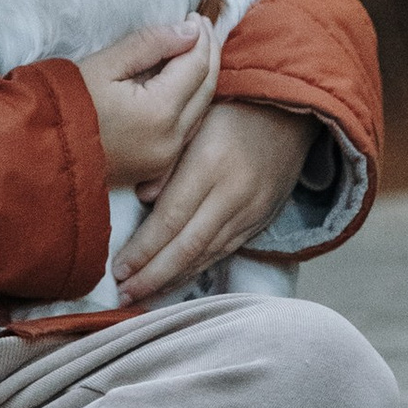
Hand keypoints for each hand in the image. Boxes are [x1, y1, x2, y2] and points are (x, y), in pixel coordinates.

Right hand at [77, 21, 218, 190]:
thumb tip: (189, 31)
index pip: (196, 67)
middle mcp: (171, 139)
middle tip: (202, 27)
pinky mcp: (157, 166)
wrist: (39, 150)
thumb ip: (149, 44)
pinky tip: (183, 82)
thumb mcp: (104, 64)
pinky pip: (187, 129)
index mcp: (159, 112)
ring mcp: (165, 157)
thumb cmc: (64, 103)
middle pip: (206, 89)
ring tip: (195, 48)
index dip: (200, 37)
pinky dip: (191, 102)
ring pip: (201, 111)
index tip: (194, 16)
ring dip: (202, 78)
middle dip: (208, 54)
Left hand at [116, 99, 315, 299]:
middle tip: (123, 296)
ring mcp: (250, 211)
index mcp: (210, 164)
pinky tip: (176, 281)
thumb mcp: (194, 120)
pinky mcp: (260, 221)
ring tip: (142, 298)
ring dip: (173, 280)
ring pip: (207, 256)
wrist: (290, 111)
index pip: (171, 219)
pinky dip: (198, 270)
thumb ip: (167, 162)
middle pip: (187, 246)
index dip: (143, 249)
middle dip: (153, 276)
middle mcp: (232, 194)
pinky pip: (225, 252)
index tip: (117, 269)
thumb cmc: (232, 109)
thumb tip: (143, 200)